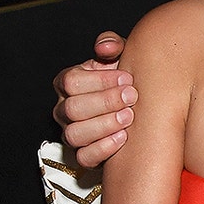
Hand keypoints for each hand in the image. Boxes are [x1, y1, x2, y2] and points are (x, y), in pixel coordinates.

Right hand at [52, 32, 136, 167]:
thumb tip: (106, 47)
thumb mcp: (121, 56)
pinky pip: (84, 158)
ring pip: (74, 135)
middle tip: (132, 96)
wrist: (138, 103)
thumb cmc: (125, 77)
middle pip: (71, 109)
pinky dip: (103, 149)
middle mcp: (65, 109)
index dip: (99, 80)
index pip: (70, 82)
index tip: (127, 77)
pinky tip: (124, 137)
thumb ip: (112, 45)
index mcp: (68, 83)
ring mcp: (72, 133)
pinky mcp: (84, 154)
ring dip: (104, 125)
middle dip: (105, 102)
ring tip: (130, 116)